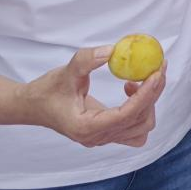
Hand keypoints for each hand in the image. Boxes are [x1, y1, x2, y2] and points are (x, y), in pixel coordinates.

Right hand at [23, 46, 166, 147]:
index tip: (157, 73)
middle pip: (140, 121)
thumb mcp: (65, 72)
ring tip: (137, 80)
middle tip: (157, 68)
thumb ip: (86, 61)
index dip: (146, 94)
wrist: (34, 106)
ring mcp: (103, 138)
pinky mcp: (107, 133)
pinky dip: (141, 110)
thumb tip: (112, 51)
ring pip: (141, 127)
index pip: (127, 115)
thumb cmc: (47, 90)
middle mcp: (97, 138)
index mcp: (86, 128)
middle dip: (153, 94)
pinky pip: (134, 128)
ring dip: (148, 103)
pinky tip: (130, 90)